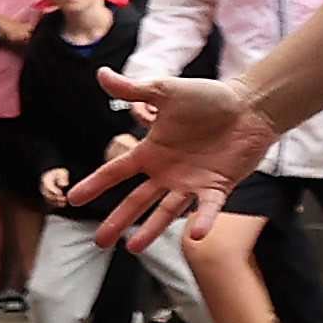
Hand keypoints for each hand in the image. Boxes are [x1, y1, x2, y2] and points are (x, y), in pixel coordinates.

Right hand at [81, 71, 271, 247]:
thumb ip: (133, 89)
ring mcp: (192, 182)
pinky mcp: (217, 187)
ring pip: (166, 211)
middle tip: (100, 242)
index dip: (95, 185)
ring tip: (133, 249)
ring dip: (150, 229)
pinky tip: (196, 236)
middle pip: (137, 200)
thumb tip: (100, 73)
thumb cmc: (208, 98)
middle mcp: (167, 171)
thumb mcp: (166, 91)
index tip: (73, 199)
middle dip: (117, 221)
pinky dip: (203, 221)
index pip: (116, 171)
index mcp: (151, 151)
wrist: (249, 107)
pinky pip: (208, 208)